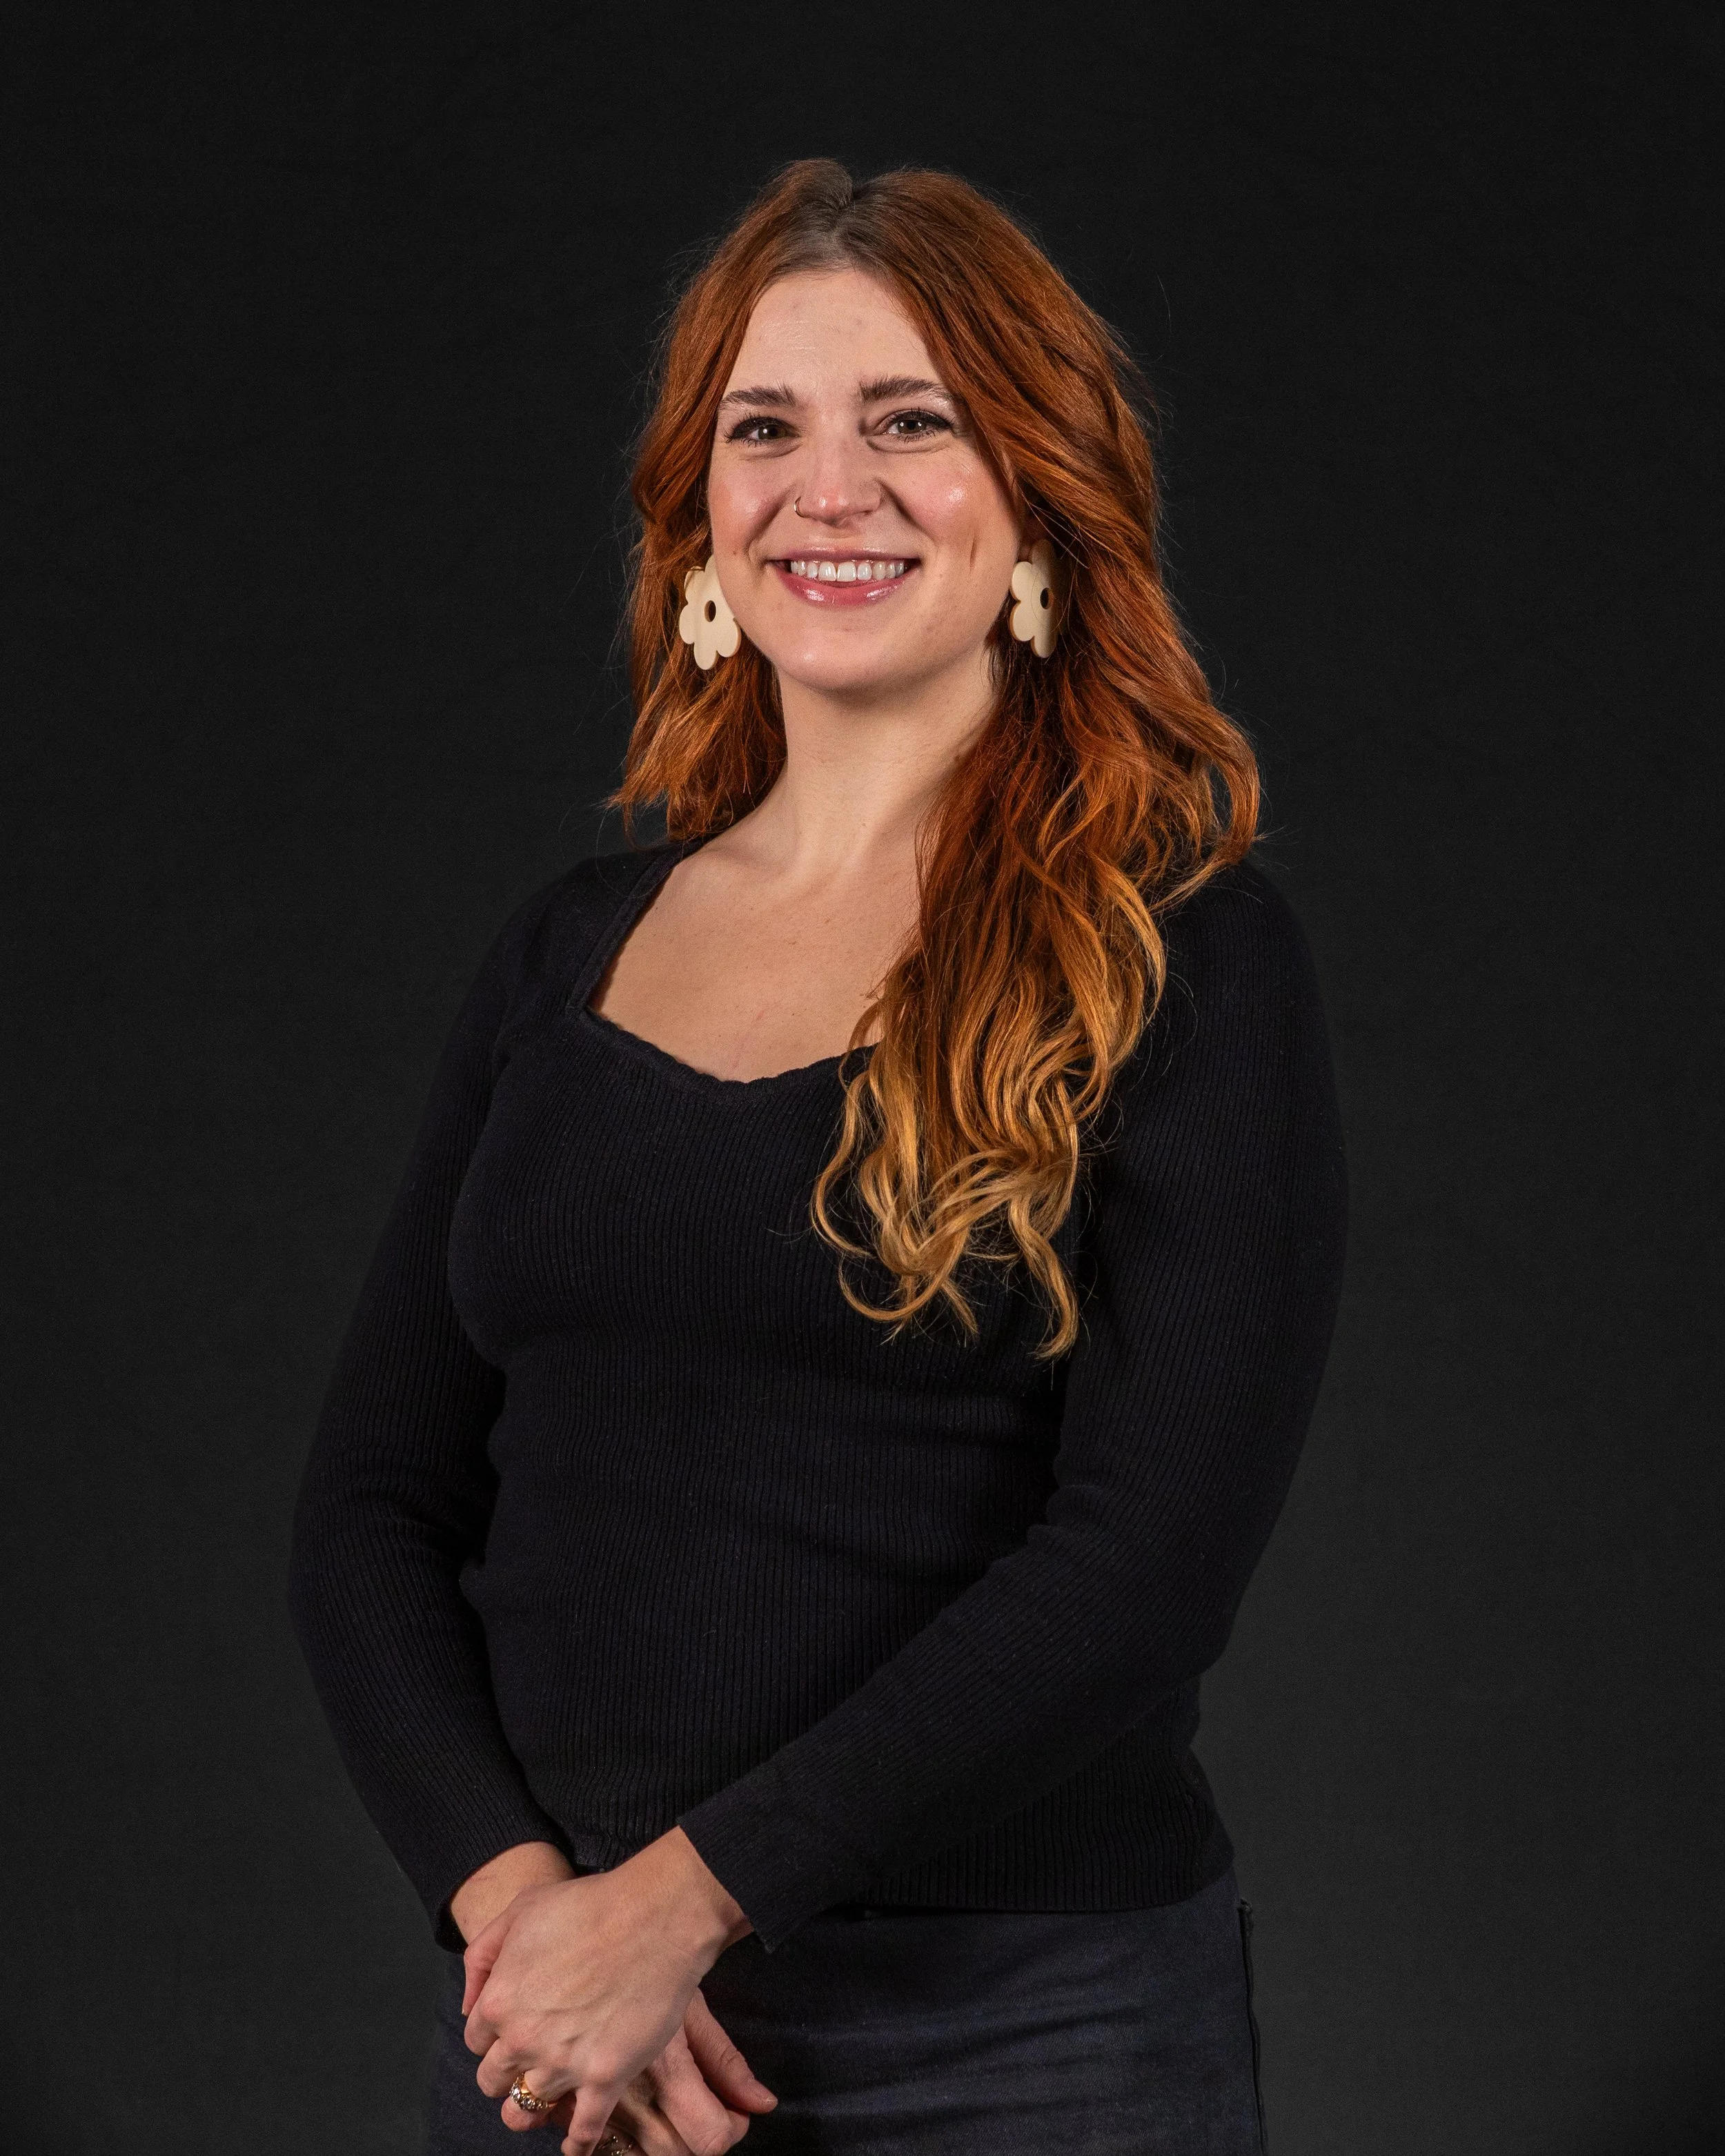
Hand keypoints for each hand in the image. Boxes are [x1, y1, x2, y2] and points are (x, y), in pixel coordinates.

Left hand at [461, 1828, 756, 2155]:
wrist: (655, 1916)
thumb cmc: (591, 1905)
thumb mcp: (521, 1909)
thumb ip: (482, 1955)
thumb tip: (470, 2002)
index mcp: (498, 2002)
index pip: (476, 2040)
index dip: (495, 2033)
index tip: (514, 2027)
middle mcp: (522, 2041)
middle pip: (494, 2081)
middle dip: (506, 2070)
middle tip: (529, 2058)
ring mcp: (563, 2065)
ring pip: (525, 2111)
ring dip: (532, 2106)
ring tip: (546, 2100)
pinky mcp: (605, 2079)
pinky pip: (583, 2129)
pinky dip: (578, 2141)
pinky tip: (577, 2142)